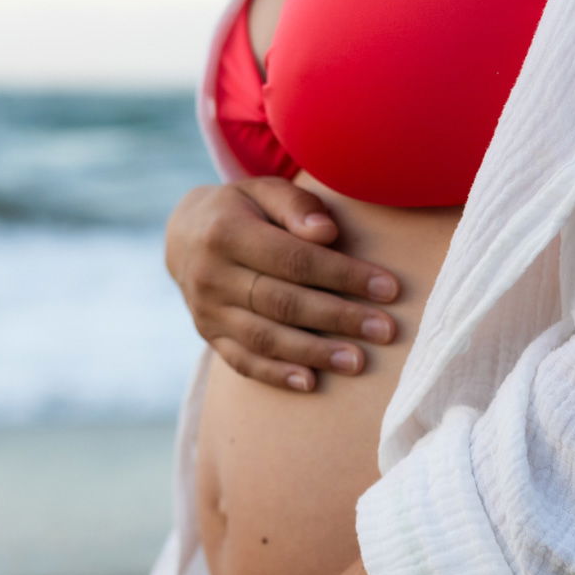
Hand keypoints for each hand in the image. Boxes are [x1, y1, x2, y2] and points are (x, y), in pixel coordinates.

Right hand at [164, 177, 401, 392]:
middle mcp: (212, 276)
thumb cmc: (245, 211)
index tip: (388, 289)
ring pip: (265, 338)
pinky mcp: (210, 336)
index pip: (295, 259)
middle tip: (385, 331)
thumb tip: (327, 233)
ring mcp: (208, 311)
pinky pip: (243, 362)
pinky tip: (311, 383)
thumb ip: (297, 206)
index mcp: (227, 233)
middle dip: (338, 318)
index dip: (343, 275)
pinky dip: (277, 375)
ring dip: (314, 353)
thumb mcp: (265, 192)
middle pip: (283, 302)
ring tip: (357, 362)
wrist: (186, 236)